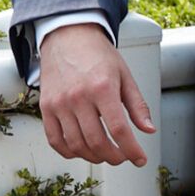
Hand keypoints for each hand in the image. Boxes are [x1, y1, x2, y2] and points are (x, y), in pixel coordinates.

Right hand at [37, 24, 153, 166]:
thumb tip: (148, 130)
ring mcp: (59, 104)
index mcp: (102, 87)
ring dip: (94, 157)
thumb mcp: (124, 75)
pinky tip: (81, 150)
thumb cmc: (97, 54)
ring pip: (76, 145)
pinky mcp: (46, 107)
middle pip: (97, 142)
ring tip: (104, 154)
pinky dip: (69, 152)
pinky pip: (55, 140)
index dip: (131, 150)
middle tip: (122, 157)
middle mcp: (79, 97)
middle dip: (114, 157)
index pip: (119, 129)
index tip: (140, 159)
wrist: (67, 36)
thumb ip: (137, 105)